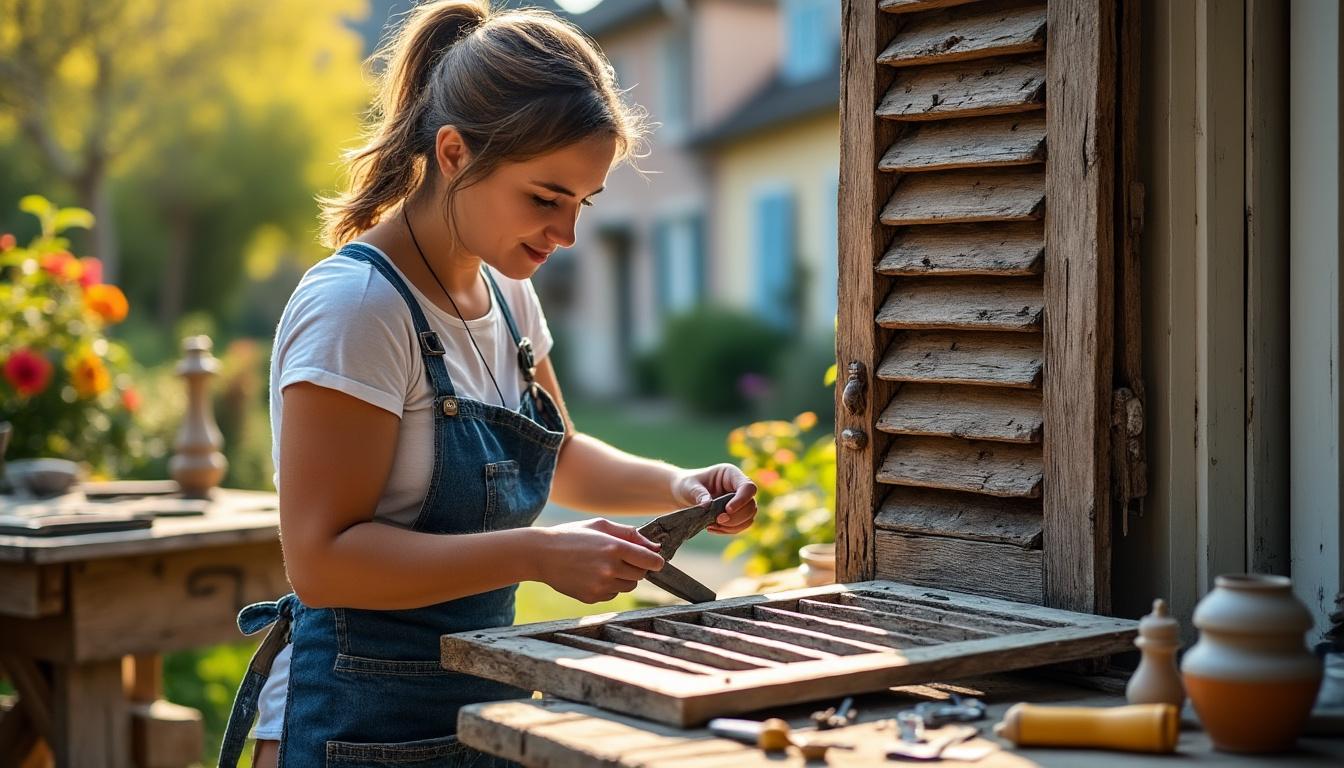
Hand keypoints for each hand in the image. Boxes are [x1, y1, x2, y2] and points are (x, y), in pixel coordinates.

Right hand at [534, 518, 663, 602]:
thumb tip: (655, 547)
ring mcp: (600, 585)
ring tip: (604, 566)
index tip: (652, 559)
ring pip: (628, 586)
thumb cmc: (573, 535)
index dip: (655, 561)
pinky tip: (593, 575)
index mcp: (615, 548)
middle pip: (641, 575)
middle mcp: (610, 569)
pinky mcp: (592, 597)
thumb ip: (631, 534)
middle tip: (620, 558)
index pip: (651, 561)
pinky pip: (612, 594)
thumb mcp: (600, 525)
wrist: (541, 554)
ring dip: (623, 578)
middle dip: (636, 567)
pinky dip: (609, 586)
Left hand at [671, 463, 757, 533]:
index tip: (727, 510)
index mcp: (731, 474)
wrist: (683, 495)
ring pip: (749, 517)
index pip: (747, 487)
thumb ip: (699, 493)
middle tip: (718, 520)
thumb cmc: (687, 485)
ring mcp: (740, 501)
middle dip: (736, 516)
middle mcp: (739, 487)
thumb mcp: (689, 486)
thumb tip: (707, 505)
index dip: (741, 500)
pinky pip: (741, 526)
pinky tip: (712, 528)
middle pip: (751, 505)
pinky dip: (729, 530)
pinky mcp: (737, 514)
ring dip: (733, 526)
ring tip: (713, 525)